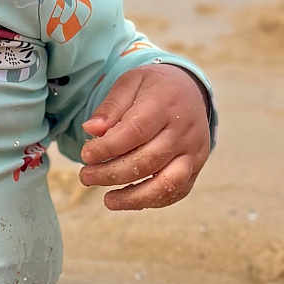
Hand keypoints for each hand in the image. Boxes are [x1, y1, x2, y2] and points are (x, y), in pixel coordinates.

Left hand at [79, 64, 210, 209]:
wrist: (190, 89)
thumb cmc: (153, 88)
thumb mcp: (130, 83)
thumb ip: (110, 106)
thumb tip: (91, 129)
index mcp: (165, 104)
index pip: (135, 132)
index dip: (108, 148)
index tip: (86, 155)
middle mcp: (184, 130)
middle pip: (148, 161)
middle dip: (111, 173)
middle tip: (86, 176)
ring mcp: (195, 150)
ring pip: (167, 183)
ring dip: (134, 197)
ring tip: (107, 200)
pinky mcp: (197, 166)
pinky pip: (178, 191)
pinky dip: (153, 201)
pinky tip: (129, 201)